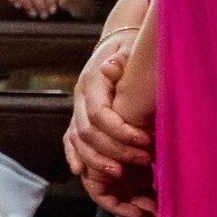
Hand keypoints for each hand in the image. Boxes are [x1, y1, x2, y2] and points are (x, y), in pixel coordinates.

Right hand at [65, 38, 152, 179]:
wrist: (118, 43)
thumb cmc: (132, 49)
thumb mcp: (132, 49)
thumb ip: (123, 60)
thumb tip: (111, 68)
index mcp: (92, 81)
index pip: (98, 113)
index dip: (120, 131)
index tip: (145, 140)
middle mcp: (79, 97)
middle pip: (87, 132)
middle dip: (115, 150)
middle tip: (145, 159)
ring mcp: (77, 109)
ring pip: (78, 142)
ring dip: (99, 160)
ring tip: (122, 173)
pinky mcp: (80, 119)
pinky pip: (70, 141)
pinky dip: (75, 157)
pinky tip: (81, 172)